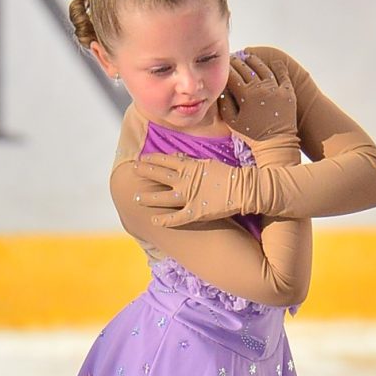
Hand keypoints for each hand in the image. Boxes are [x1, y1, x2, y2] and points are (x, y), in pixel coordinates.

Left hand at [132, 154, 270, 227]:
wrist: (242, 189)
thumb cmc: (227, 174)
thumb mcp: (207, 162)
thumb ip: (190, 160)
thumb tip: (177, 155)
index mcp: (190, 167)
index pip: (166, 160)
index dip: (153, 159)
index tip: (142, 158)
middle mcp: (185, 181)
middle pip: (160, 175)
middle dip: (145, 172)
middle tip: (133, 170)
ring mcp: (188, 197)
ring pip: (163, 197)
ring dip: (149, 197)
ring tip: (136, 198)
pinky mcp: (194, 212)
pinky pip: (176, 218)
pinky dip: (165, 220)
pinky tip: (154, 220)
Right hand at [219, 52, 300, 169]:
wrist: (276, 144)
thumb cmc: (253, 135)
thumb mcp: (232, 122)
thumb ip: (225, 104)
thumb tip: (222, 89)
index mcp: (246, 95)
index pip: (233, 75)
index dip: (226, 68)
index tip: (223, 65)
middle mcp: (261, 88)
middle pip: (246, 69)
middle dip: (238, 62)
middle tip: (233, 59)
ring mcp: (276, 88)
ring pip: (263, 68)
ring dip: (254, 61)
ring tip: (249, 58)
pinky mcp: (288, 92)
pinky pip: (282, 74)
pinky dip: (277, 66)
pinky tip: (272, 62)